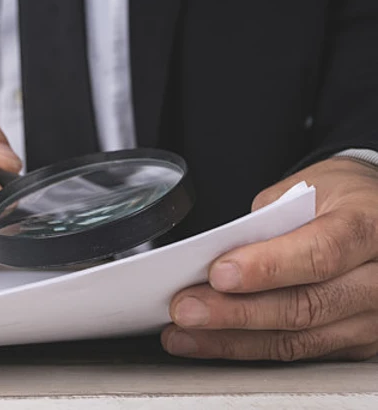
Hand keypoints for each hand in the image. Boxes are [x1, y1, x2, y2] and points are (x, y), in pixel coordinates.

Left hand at [162, 157, 377, 360]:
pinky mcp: (357, 343)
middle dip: (235, 312)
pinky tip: (209, 342)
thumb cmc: (339, 199)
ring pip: (297, 340)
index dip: (267, 268)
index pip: (321, 253)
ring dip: (231, 339)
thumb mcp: (307, 188)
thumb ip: (267, 223)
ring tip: (183, 332)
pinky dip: (246, 348)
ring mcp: (373, 317)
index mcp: (368, 226)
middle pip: (306, 306)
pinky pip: (297, 353)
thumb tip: (218, 258)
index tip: (219, 274)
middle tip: (186, 309)